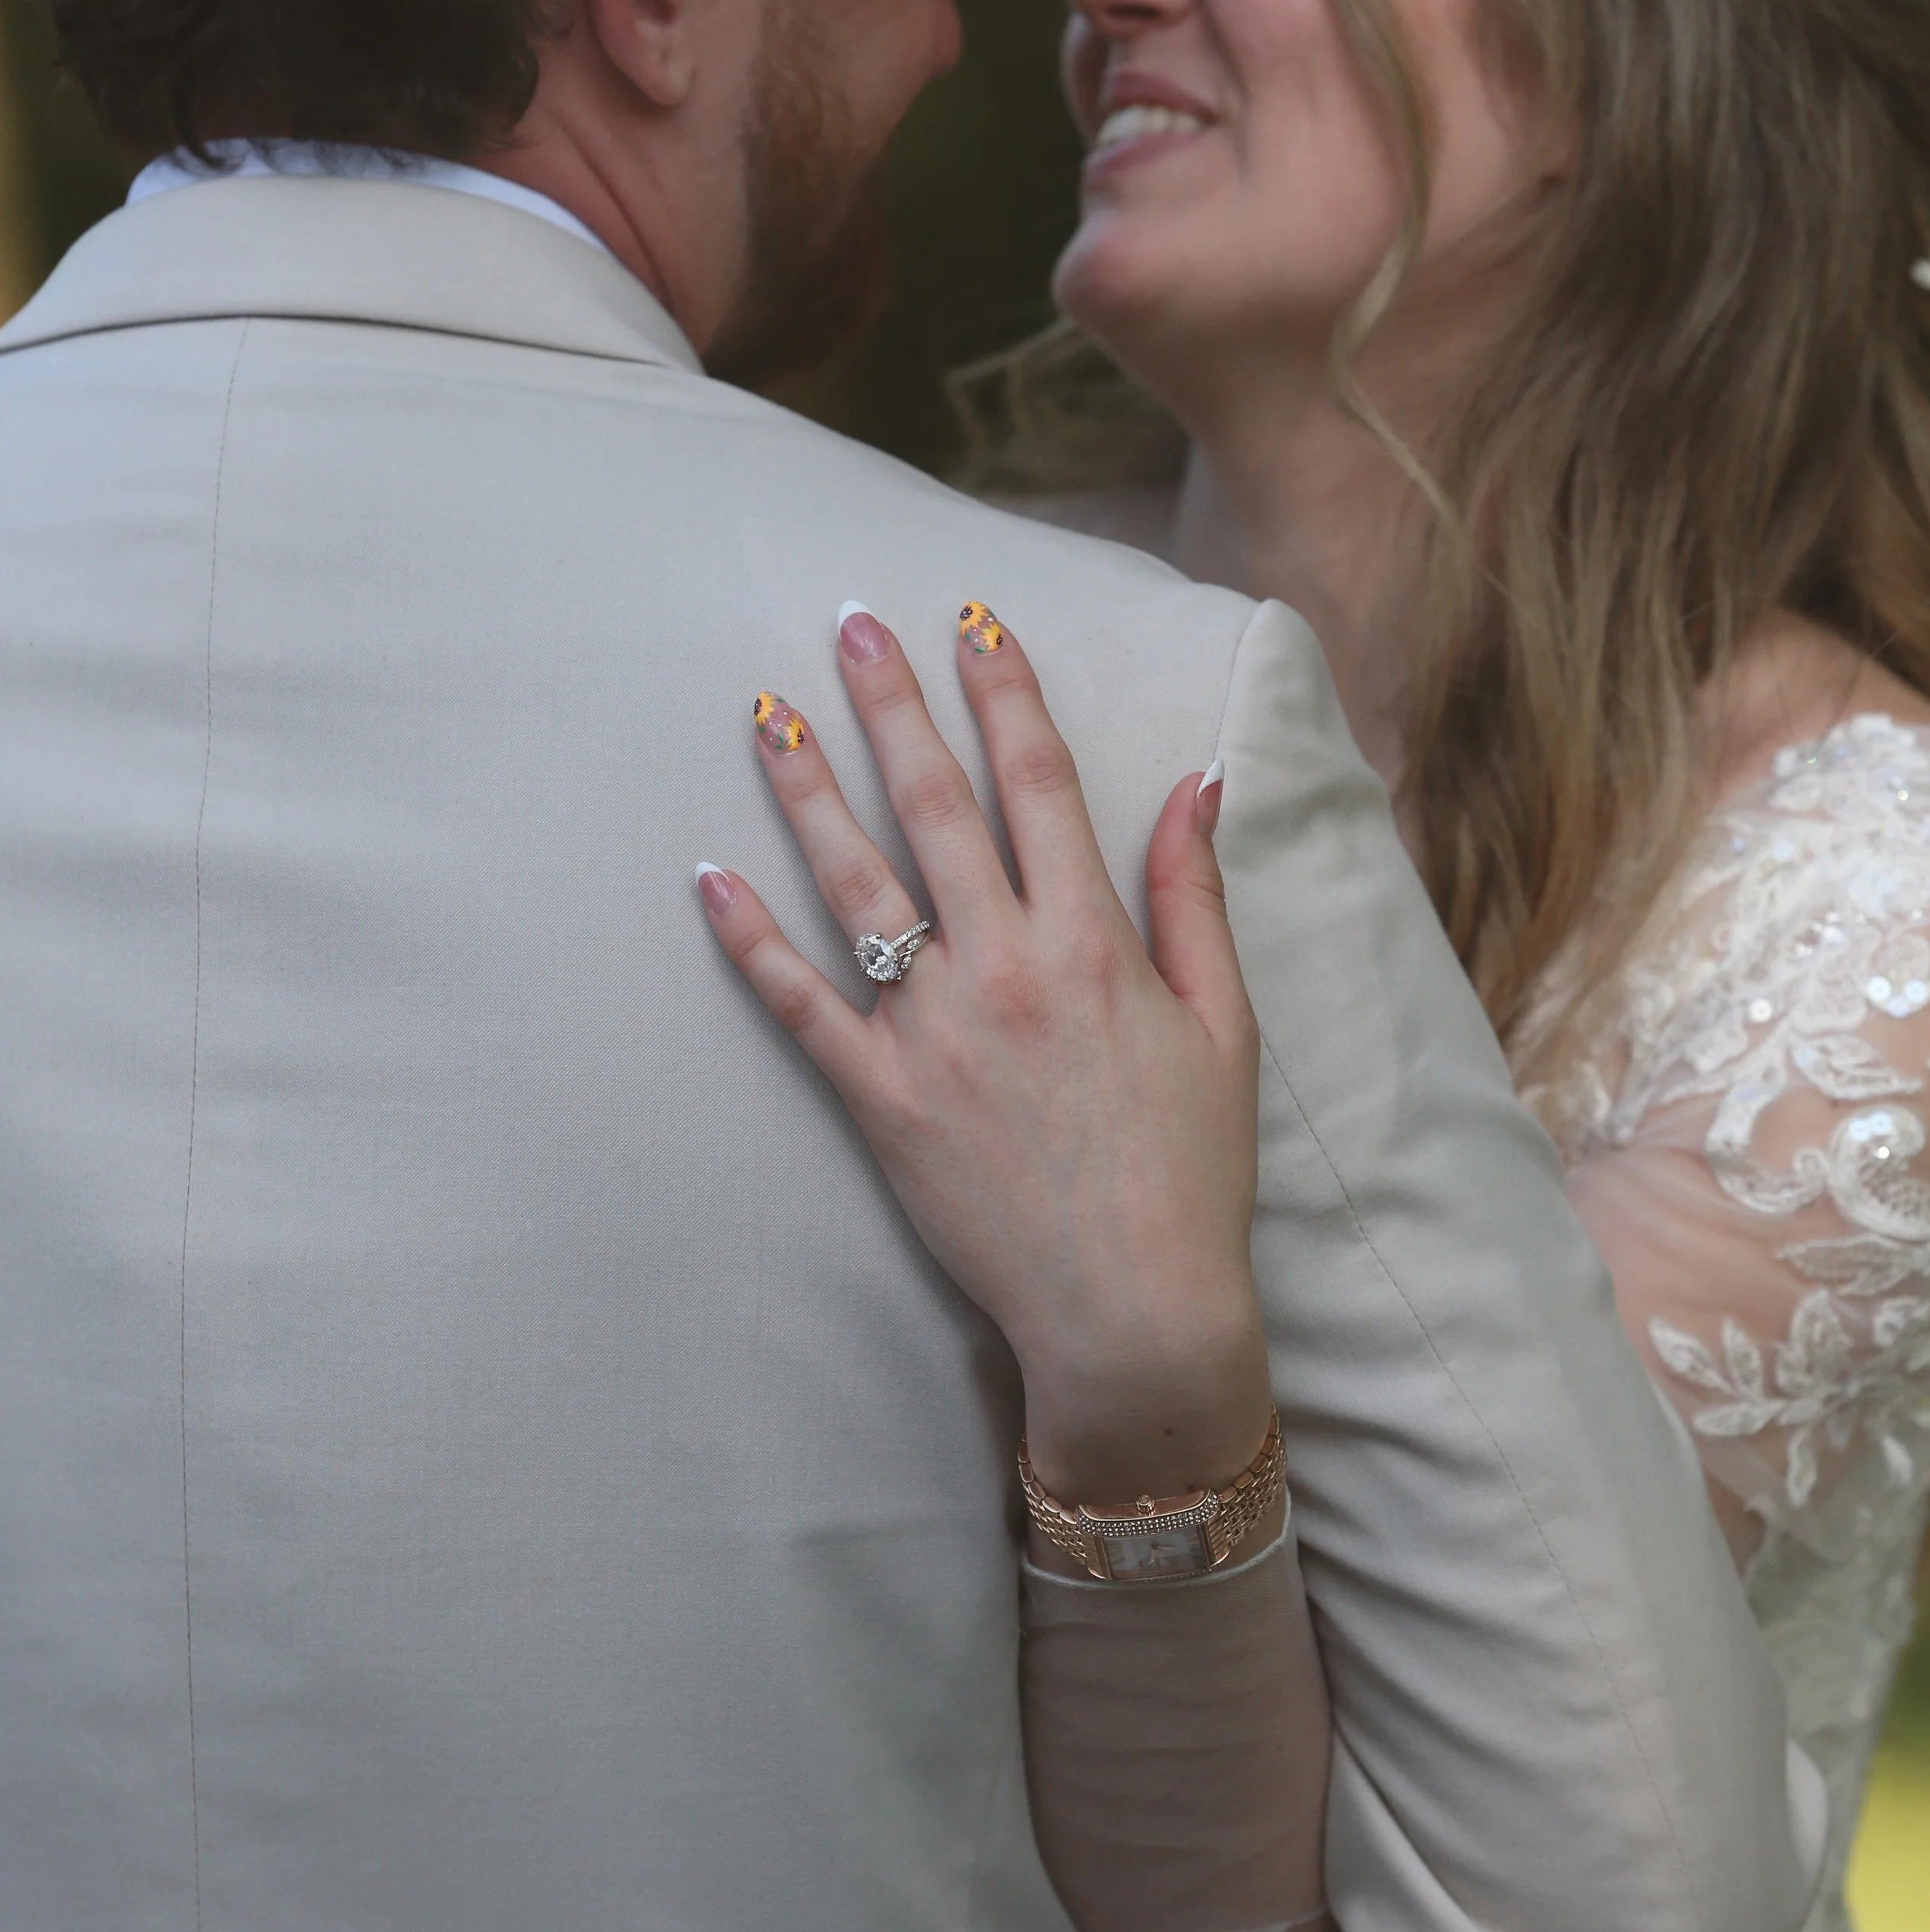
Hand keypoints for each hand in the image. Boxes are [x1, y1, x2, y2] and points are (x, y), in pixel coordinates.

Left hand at [695, 604, 1272, 1507]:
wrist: (1133, 1310)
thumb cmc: (1191, 1170)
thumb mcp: (1225, 1026)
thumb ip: (1195, 897)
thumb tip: (1194, 783)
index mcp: (1091, 942)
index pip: (1038, 783)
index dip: (1004, 692)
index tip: (973, 621)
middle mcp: (1004, 968)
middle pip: (933, 807)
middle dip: (891, 705)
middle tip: (849, 624)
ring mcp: (932, 1032)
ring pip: (854, 883)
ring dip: (806, 790)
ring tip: (766, 711)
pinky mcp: (881, 1100)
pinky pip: (798, 1007)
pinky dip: (748, 942)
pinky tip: (706, 879)